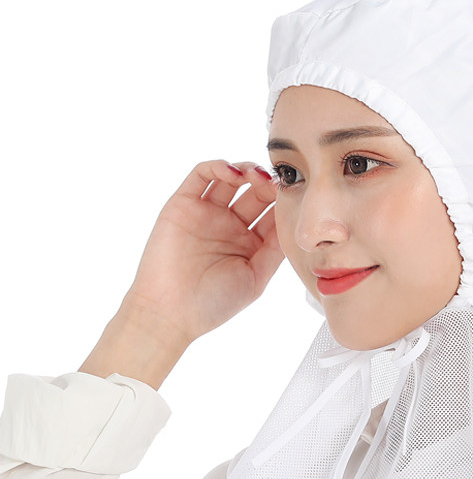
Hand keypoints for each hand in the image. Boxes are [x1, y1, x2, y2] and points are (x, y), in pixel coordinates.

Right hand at [121, 159, 283, 345]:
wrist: (170, 312)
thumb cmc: (213, 303)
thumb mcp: (255, 277)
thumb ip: (274, 250)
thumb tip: (293, 222)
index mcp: (250, 243)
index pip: (272, 212)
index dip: (284, 201)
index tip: (296, 196)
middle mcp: (229, 225)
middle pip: (254, 192)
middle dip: (268, 183)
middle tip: (277, 183)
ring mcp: (206, 213)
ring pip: (230, 179)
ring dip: (247, 171)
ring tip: (257, 177)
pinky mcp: (183, 204)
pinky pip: (201, 175)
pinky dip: (218, 167)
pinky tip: (234, 173)